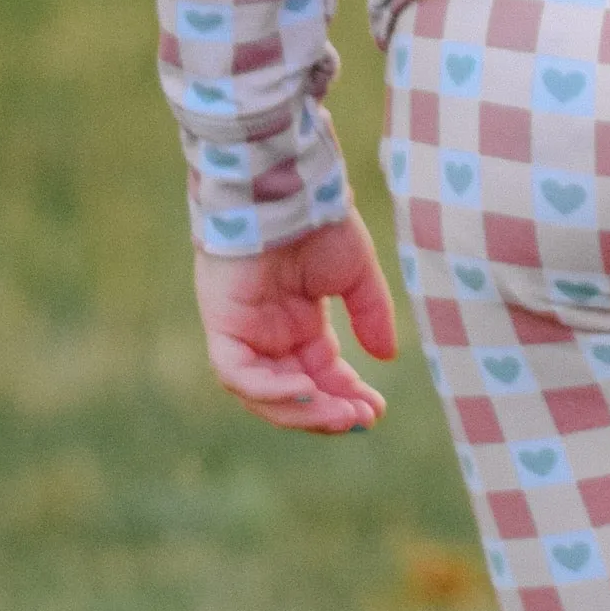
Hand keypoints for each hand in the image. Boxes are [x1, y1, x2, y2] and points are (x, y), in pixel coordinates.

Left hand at [194, 216, 401, 434]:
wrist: (286, 190)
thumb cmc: (319, 222)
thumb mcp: (356, 276)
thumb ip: (371, 315)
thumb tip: (387, 357)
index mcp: (300, 324)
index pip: (321, 376)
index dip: (347, 397)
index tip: (376, 411)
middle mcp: (270, 334)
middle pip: (294, 392)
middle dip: (328, 412)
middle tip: (361, 421)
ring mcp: (244, 332)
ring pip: (263, 393)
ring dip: (302, 410)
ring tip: (339, 415)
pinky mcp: (223, 325)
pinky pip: (237, 373)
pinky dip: (268, 390)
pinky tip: (305, 391)